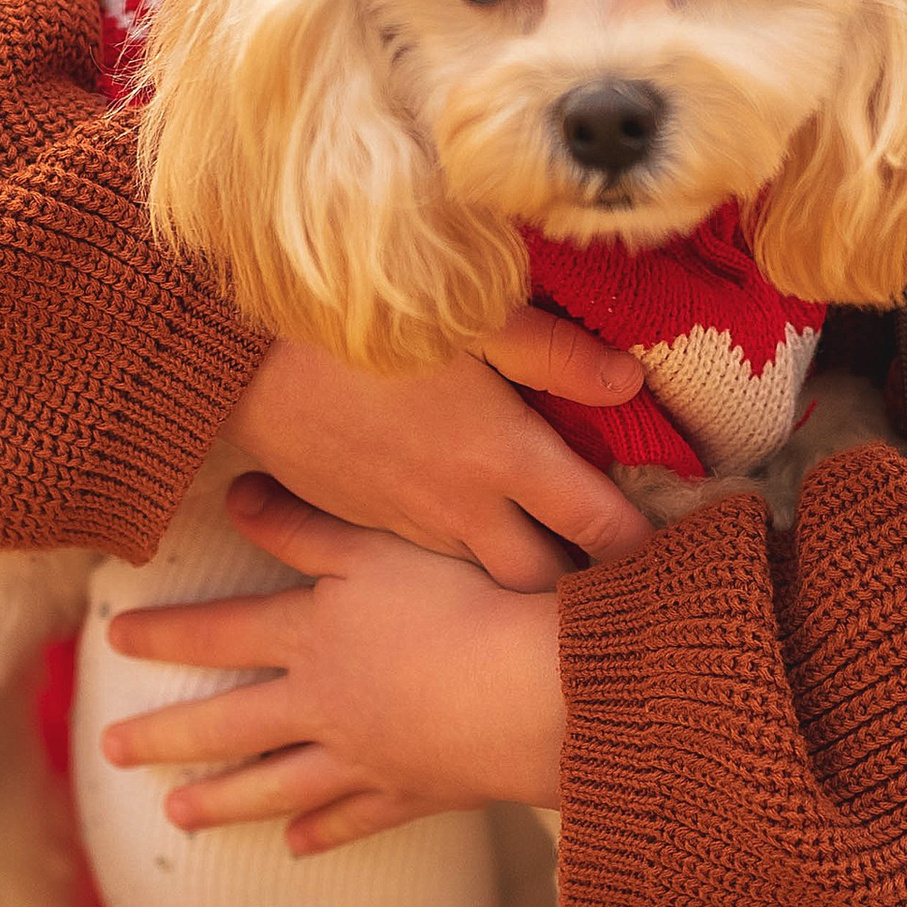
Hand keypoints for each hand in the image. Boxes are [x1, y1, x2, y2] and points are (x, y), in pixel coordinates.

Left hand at [101, 477, 568, 852]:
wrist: (536, 692)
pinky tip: (296, 844)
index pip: (220, 634)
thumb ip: (304, 526)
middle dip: (166, 736)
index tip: (112, 639)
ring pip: (277, 785)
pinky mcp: (414, 790)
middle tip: (110, 751)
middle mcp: (324, 705)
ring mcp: (365, 757)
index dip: (164, 634)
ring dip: (223, 802)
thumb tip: (234, 496)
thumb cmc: (461, 603)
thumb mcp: (377, 548)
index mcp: (312, 637)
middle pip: (229, 725)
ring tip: (176, 819)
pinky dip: (322, 831)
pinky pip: (356, 818)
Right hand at [225, 304, 652, 590]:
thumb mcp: (470, 318)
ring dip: (515, 578)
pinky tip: (462, 536)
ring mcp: (406, 523)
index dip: (643, 548)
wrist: (236, 354)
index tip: (670, 556)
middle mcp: (462, 506)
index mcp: (504, 456)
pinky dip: (454, 560)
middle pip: (542, 581)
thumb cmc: (358, 322)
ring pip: (481, 580)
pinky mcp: (359, 523)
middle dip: (579, 588)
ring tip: (550, 568)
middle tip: (611, 576)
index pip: (597, 525)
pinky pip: (424, 559)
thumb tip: (631, 381)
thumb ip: (556, 354)